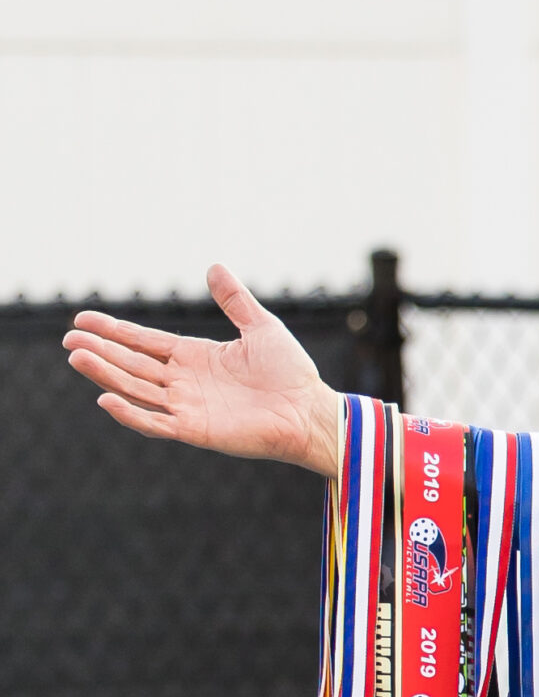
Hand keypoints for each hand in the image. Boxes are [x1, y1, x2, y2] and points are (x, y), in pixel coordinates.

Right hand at [61, 264, 342, 474]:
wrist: (311, 411)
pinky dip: (130, 414)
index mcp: (195, 357)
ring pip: (136, 389)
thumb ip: (235, 301)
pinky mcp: (195, 430)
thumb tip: (214, 266)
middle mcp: (184, 382)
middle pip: (132, 365)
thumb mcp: (262, 328)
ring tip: (77, 357)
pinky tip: (106, 398)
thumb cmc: (291, 373)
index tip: (82, 318)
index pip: (144, 342)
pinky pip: (155, 423)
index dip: (114, 331)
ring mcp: (187, 407)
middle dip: (100, 351)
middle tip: (68, 339)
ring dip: (105, 375)